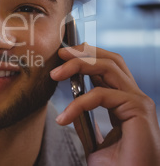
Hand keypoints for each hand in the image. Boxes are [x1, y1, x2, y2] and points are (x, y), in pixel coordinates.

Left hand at [50, 43, 159, 164]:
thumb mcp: (94, 142)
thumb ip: (85, 123)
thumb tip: (67, 111)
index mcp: (124, 102)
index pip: (107, 68)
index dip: (85, 57)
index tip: (62, 57)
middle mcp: (134, 97)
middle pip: (110, 60)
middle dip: (82, 52)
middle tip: (59, 53)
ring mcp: (138, 102)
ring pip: (108, 67)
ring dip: (78, 65)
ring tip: (55, 74)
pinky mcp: (139, 110)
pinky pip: (102, 95)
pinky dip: (79, 103)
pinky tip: (64, 118)